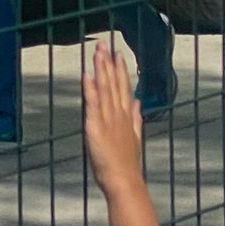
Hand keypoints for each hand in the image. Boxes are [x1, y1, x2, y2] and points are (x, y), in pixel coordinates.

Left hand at [82, 44, 145, 193]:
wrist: (125, 182)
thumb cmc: (127, 164)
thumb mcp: (135, 138)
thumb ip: (136, 118)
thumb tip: (137, 101)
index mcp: (127, 117)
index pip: (124, 88)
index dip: (121, 70)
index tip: (118, 53)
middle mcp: (119, 115)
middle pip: (114, 84)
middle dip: (109, 63)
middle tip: (105, 44)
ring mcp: (108, 120)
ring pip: (104, 89)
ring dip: (100, 69)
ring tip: (97, 52)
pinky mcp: (96, 127)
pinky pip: (92, 104)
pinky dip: (90, 89)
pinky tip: (87, 75)